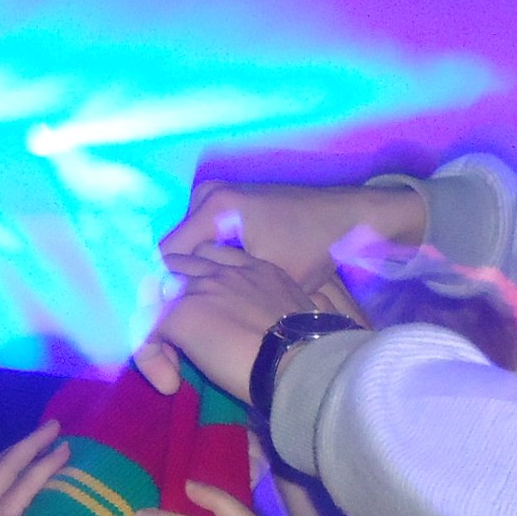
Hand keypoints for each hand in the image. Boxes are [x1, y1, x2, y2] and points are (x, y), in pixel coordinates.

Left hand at [137, 246, 315, 401]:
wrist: (303, 362)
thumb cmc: (313, 347)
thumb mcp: (306, 315)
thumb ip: (295, 307)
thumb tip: (307, 319)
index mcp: (259, 268)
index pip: (212, 257)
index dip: (199, 281)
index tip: (209, 318)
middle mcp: (225, 271)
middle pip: (175, 266)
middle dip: (168, 297)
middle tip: (177, 340)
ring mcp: (200, 288)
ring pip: (153, 291)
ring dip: (155, 326)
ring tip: (166, 361)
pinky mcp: (181, 313)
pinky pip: (146, 326)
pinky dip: (150, 355)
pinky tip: (167, 382)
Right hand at [159, 179, 425, 291]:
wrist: (350, 218)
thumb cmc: (314, 247)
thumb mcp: (270, 276)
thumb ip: (225, 292)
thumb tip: (185, 313)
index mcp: (214, 208)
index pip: (167, 257)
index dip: (170, 291)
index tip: (178, 320)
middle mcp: (209, 195)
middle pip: (176, 250)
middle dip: (181, 282)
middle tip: (194, 315)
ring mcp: (219, 195)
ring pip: (190, 245)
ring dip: (197, 272)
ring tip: (210, 302)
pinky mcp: (231, 201)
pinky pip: (205, 235)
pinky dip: (211, 259)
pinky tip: (225, 282)